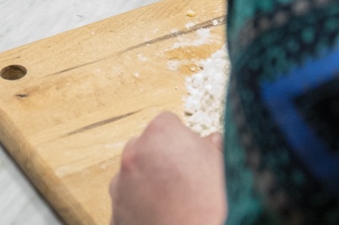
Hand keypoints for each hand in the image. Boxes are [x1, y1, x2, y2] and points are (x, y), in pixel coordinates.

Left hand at [108, 113, 225, 224]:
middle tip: (184, 181)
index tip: (192, 156)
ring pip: (133, 178)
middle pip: (145, 147)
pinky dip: (140, 212)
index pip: (168, 124)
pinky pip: (127, 207)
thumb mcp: (223, 167)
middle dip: (160, 160)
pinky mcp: (115, 216)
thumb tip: (212, 143)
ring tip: (175, 205)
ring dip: (147, 186)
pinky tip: (164, 220)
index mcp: (161, 133)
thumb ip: (212, 148)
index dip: (183, 141)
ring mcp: (120, 186)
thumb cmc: (213, 205)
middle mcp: (133, 154)